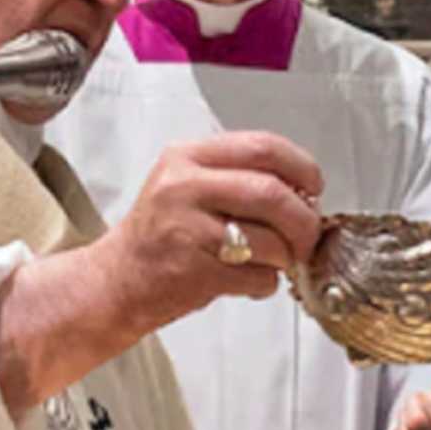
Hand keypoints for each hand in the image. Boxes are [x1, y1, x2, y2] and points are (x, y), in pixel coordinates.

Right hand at [101, 131, 322, 326]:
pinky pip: (259, 276)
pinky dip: (266, 283)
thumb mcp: (185, 184)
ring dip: (285, 257)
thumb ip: (236, 175)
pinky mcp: (197, 272)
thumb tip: (302, 189)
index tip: (313, 186)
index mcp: (186, 157)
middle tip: (306, 235)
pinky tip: (247, 280)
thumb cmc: (158, 234)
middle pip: (273, 192)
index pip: (262, 146)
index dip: (302, 166)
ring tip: (270, 260)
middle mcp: (184, 187)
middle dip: (304, 220)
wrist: (116, 280)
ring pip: (272, 240)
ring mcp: (189, 230)